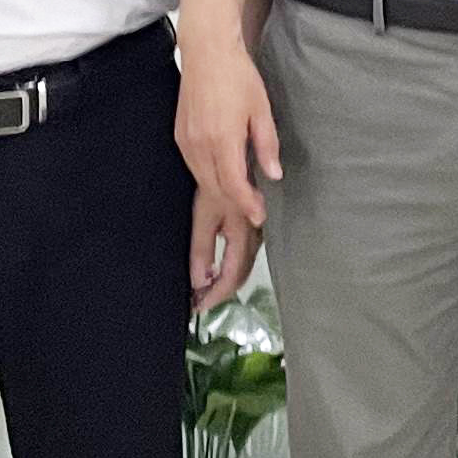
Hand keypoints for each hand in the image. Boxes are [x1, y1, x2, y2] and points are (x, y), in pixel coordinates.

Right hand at [176, 43, 282, 238]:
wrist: (207, 53)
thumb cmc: (238, 76)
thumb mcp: (261, 110)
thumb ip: (267, 145)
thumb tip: (273, 175)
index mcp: (222, 138)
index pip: (233, 184)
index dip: (246, 204)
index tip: (259, 215)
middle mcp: (200, 144)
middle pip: (216, 188)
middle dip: (235, 204)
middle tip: (256, 211)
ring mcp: (186, 142)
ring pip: (203, 180)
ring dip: (222, 193)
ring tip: (244, 198)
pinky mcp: (180, 137)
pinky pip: (194, 167)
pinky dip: (209, 178)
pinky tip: (224, 178)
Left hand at [189, 184, 260, 311]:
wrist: (232, 151)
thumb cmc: (217, 178)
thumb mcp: (204, 213)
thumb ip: (202, 248)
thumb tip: (200, 281)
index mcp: (243, 233)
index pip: (233, 275)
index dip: (217, 294)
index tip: (200, 307)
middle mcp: (254, 233)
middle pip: (241, 273)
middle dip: (222, 292)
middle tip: (200, 303)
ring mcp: (257, 226)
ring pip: (245, 263)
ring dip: (227, 280)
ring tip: (205, 290)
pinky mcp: (255, 220)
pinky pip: (246, 252)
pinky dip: (232, 266)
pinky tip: (218, 268)